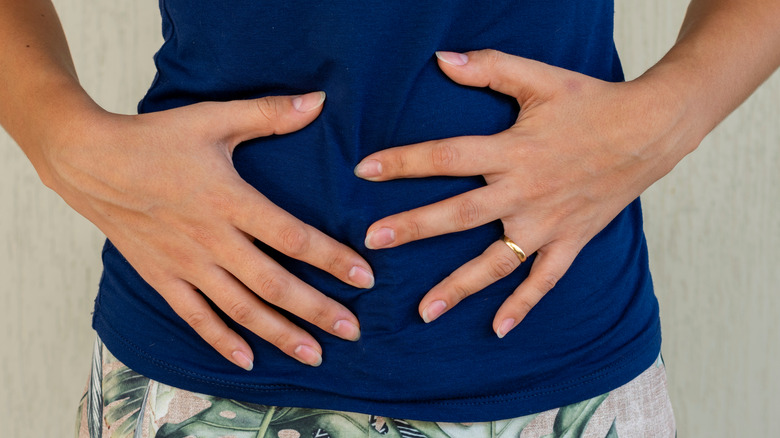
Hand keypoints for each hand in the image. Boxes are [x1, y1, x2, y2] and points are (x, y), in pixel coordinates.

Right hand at [41, 92, 373, 367]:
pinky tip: (247, 361)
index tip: (365, 278)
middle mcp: (212, 239)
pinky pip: (195, 317)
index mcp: (230, 200)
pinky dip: (221, 341)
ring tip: (314, 355)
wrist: (88, 161)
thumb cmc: (155, 138)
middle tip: (352, 331)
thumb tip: (319, 101)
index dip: (332, 259)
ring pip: (240, 309)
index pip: (293, 237)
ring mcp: (186, 264)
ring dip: (280, 334)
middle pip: (274, 284)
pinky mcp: (162, 278)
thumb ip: (269, 114)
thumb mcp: (213, 118)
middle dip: (317, 310)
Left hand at [355, 49, 696, 337]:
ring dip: (459, 287)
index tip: (365, 170)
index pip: (447, 157)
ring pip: (496, 262)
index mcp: (513, 151)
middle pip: (459, 214)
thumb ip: (490, 68)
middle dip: (414, 227)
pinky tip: (498, 329)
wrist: (651, 130)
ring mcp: (548, 223)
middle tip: (372, 243)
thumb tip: (442, 59)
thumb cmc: (592, 102)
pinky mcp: (570, 241)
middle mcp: (525, 192)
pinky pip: (544, 281)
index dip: (404, 162)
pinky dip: (523, 306)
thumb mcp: (541, 78)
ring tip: (424, 311)